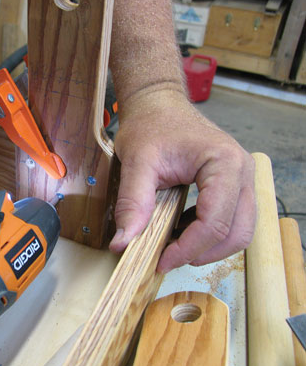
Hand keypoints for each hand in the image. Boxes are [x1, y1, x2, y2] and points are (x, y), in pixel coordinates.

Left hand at [109, 89, 255, 272]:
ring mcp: (242, 178)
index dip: (188, 249)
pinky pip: (231, 220)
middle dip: (202, 253)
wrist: (157, 104)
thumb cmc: (150, 125)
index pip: (215, 222)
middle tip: (167, 259)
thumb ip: (132, 203)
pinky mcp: (234, 184)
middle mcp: (243, 171)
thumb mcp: (136, 163)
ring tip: (173, 246)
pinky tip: (180, 232)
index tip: (161, 261)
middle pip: (237, 233)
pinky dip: (208, 235)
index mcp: (224, 163)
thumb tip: (122, 243)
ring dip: (208, 247)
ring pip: (239, 231)